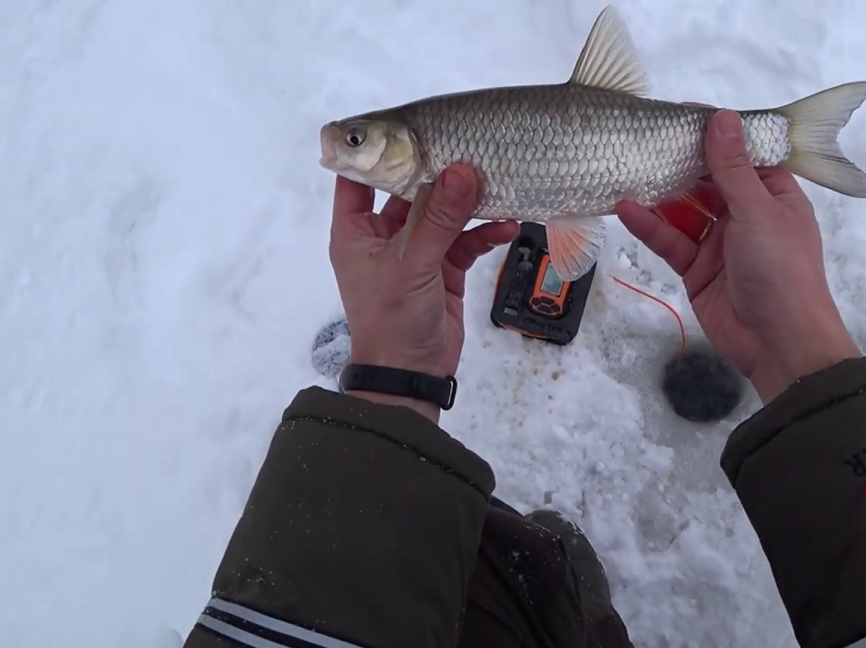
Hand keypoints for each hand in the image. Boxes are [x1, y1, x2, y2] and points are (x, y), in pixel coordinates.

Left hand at [329, 167, 518, 421]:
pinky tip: (508, 223)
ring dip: (468, 202)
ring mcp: (416, 250)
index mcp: (356, 229)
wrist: (410, 374)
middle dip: (438, 171)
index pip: (358, 177)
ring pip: (443, 213)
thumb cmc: (392, 319)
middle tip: (468, 146)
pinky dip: (485, 232)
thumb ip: (439, 217)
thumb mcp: (412, 263)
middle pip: (409, 188)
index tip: (406, 125)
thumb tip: (462, 171)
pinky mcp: (444, 268)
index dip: (375, 151)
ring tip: (496, 181)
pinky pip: (466, 240)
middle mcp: (383, 234)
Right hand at [616, 110, 859, 401]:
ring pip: (684, 209)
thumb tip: (722, 118)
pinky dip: (650, 226)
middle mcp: (747, 214)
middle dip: (679, 162)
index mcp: (774, 195)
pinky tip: (626, 208)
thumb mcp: (758, 212)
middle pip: (708, 180)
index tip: (679, 113)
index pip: (742, 155)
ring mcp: (720, 242)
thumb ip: (732, 168)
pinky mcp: (696, 268)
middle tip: (642, 138)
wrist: (779, 344)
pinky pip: (670, 240)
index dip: (714, 135)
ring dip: (659, 193)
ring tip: (626, 168)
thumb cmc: (782, 271)